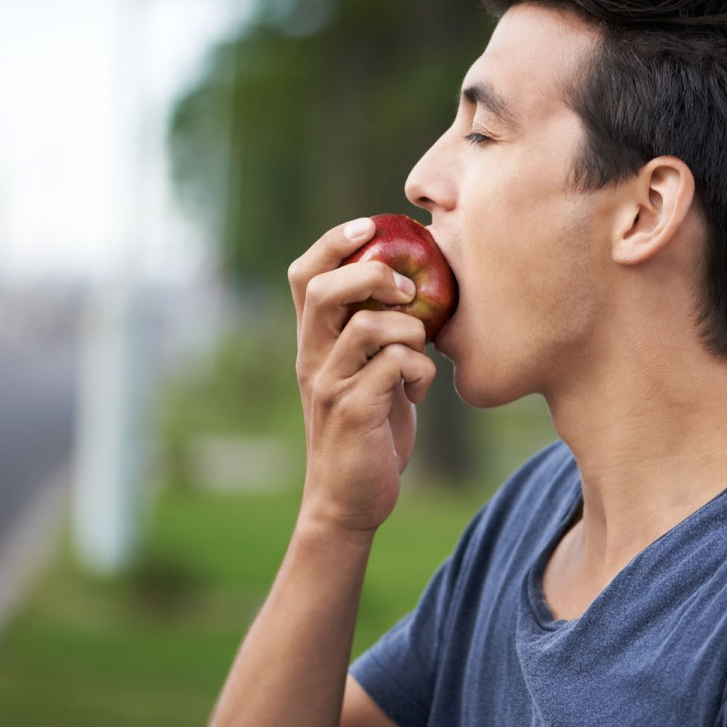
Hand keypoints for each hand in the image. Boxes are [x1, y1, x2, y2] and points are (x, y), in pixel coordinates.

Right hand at [287, 218, 438, 534]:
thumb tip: (415, 285)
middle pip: (325, 290)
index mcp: (314, 342)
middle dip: (373, 275)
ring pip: (369, 327)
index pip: (304, 275)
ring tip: (419, 353)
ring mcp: (330, 386)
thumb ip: (378, 332)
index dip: (333, 242)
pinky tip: (420, 393)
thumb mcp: (367, 371)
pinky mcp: (354, 413)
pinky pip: (397, 367)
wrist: (349, 500)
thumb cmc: (369, 428)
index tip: (369, 226)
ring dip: (410, 330)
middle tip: (407, 290)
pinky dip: (422, 372)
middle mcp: (313, 358)